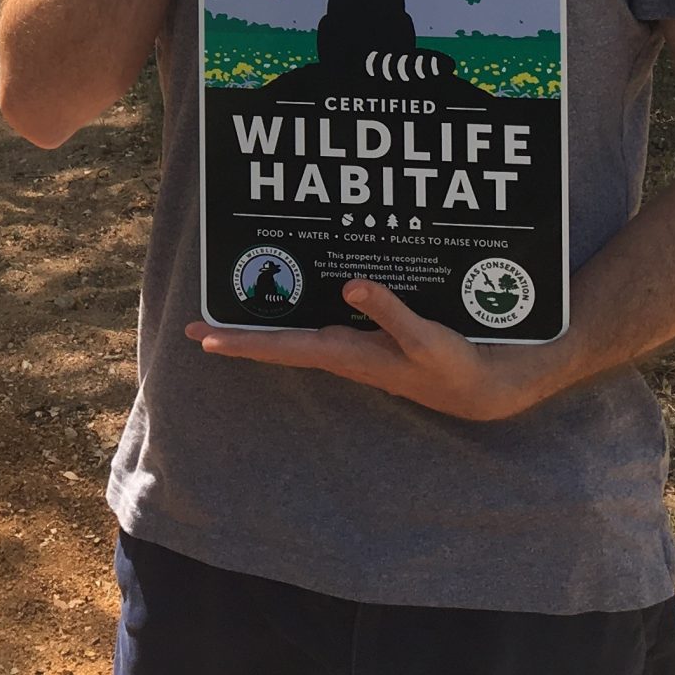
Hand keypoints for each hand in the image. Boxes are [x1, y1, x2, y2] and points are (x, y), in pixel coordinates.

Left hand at [184, 280, 567, 421]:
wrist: (482, 389)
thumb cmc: (452, 368)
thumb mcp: (425, 340)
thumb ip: (390, 314)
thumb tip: (351, 286)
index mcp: (347, 353)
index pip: (284, 346)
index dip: (243, 341)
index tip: (203, 337)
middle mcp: (340, 352)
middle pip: (278, 341)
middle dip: (238, 334)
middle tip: (192, 328)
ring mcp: (351, 348)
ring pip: (295, 333)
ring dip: (262, 324)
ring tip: (227, 311)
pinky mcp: (366, 341)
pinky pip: (319, 326)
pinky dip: (297, 315)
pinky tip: (287, 302)